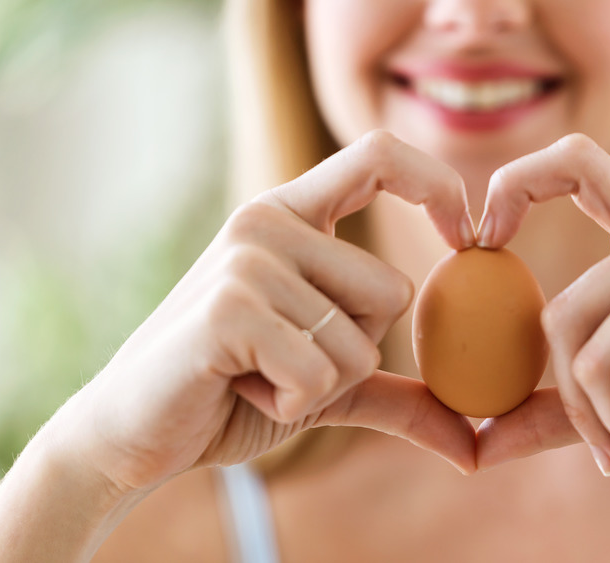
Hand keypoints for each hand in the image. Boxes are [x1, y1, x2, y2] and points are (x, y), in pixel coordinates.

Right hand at [53, 131, 479, 493]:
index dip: (437, 185)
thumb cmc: (234, 395)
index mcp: (292, 214)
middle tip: (284, 359)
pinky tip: (240, 390)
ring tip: (254, 374)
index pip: (379, 154)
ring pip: (361, 340)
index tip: (467, 236)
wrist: (136, 433)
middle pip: (394, 290)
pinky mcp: (230, 305)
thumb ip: (397, 394)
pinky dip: (292, 403)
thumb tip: (473, 446)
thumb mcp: (327, 385)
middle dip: (357, 352)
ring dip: (320, 384)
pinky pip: (321, 372)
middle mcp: (268, 221)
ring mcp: (247, 257)